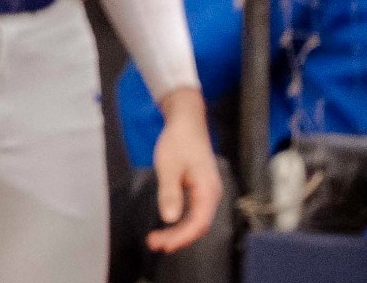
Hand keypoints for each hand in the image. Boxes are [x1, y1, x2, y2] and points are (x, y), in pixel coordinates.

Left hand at [146, 87, 222, 252]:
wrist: (187, 121)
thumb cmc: (178, 140)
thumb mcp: (168, 166)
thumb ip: (170, 192)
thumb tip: (169, 218)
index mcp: (208, 189)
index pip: (199, 222)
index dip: (181, 237)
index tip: (163, 244)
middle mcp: (212, 194)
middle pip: (199, 225)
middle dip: (178, 238)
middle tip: (154, 243)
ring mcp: (208, 192)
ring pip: (197, 220)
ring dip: (179, 232)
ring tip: (158, 240)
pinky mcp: (200, 190)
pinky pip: (194, 212)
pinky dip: (181, 222)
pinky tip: (168, 227)